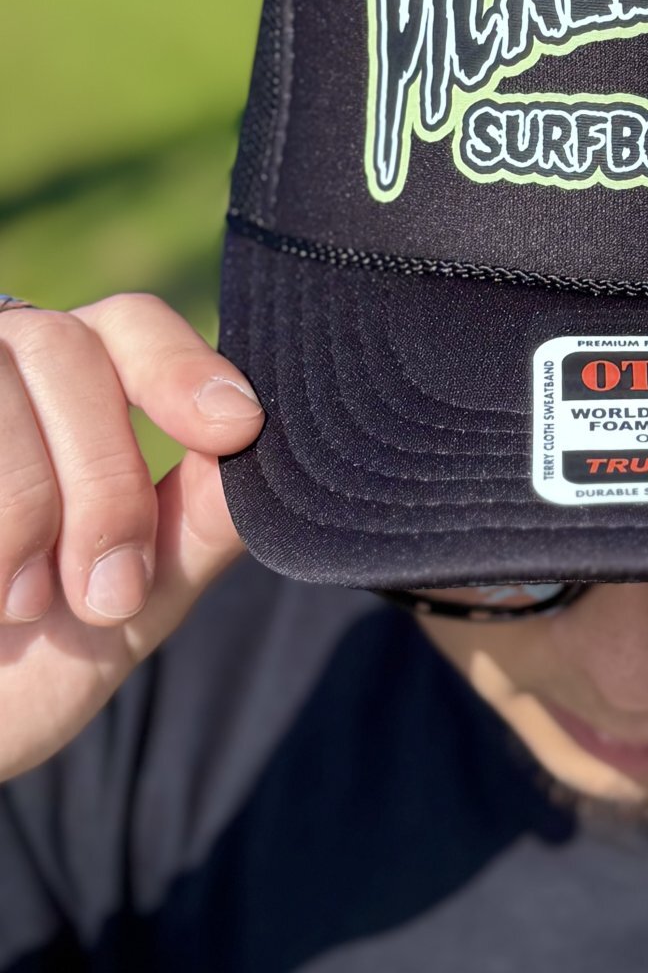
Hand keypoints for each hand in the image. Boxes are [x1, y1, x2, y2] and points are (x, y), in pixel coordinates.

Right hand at [0, 295, 262, 779]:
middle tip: (105, 594)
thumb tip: (279, 453)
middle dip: (103, 480)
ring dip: (23, 501)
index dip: (182, 364)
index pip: (129, 323)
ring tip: (20, 606)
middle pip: (66, 350)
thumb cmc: (19, 668)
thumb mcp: (128, 605)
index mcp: (64, 388)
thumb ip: (197, 524)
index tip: (236, 428)